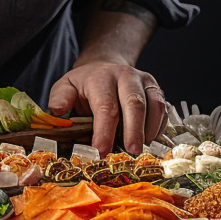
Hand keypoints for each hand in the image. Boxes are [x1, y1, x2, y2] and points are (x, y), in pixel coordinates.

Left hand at [47, 62, 165, 155]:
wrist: (106, 66)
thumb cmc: (85, 84)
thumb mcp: (66, 86)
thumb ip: (60, 98)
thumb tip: (57, 110)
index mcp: (101, 78)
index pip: (105, 106)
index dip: (104, 131)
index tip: (101, 152)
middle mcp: (126, 76)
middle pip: (135, 104)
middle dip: (134, 131)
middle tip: (132, 153)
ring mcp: (144, 82)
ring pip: (154, 106)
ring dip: (149, 130)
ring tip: (140, 150)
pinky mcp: (157, 90)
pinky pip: (163, 110)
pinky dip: (158, 128)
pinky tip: (148, 140)